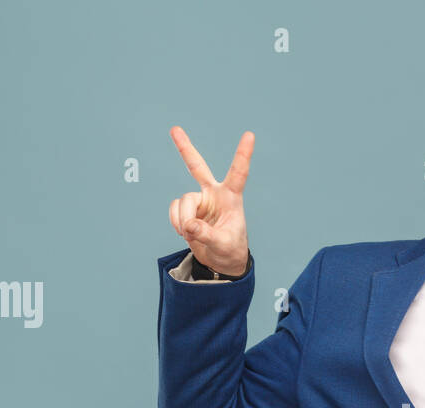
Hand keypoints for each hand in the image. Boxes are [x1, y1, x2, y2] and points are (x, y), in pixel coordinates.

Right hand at [168, 126, 253, 275]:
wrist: (221, 261)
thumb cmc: (230, 249)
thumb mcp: (223, 244)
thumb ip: (206, 235)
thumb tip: (188, 225)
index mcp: (231, 198)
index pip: (238, 173)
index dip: (243, 154)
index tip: (249, 135)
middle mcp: (214, 195)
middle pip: (197, 167)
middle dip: (185, 148)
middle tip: (174, 129)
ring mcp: (199, 201)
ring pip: (183, 201)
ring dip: (183, 219)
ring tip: (190, 234)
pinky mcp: (187, 210)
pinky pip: (174, 210)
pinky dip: (176, 222)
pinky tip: (186, 232)